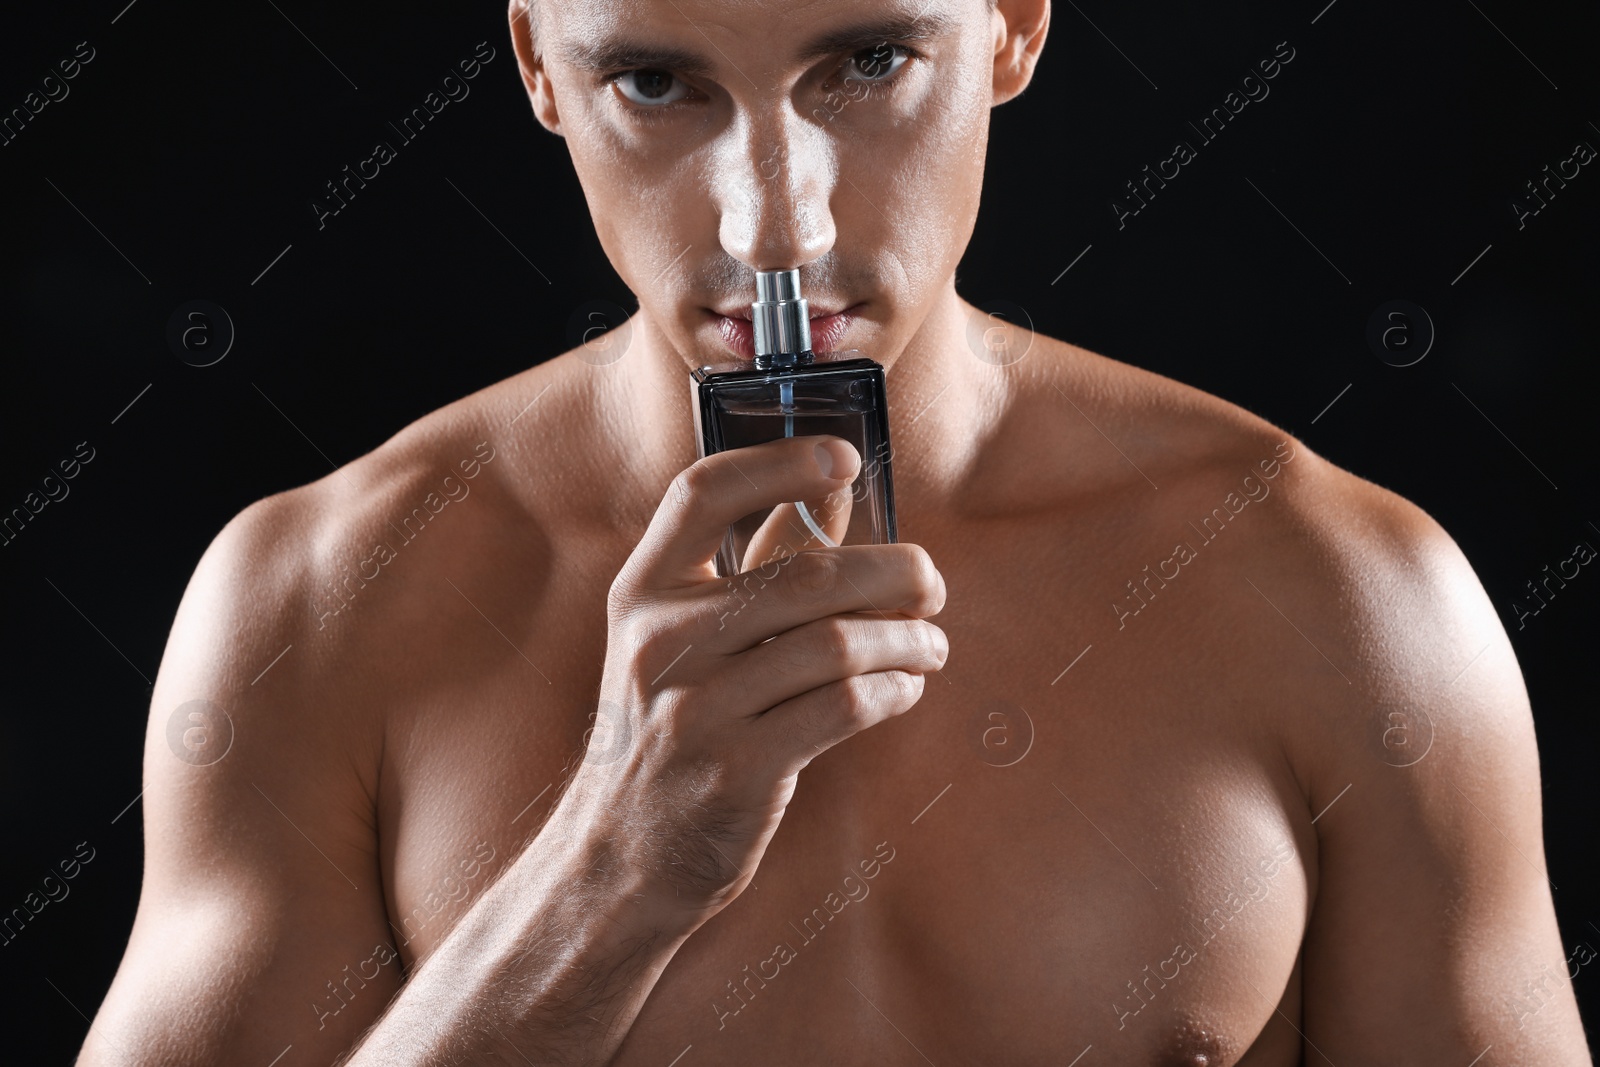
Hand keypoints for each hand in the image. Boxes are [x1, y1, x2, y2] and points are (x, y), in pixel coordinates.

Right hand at [559, 433, 946, 921]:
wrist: (624, 854)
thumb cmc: (671, 729)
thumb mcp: (683, 641)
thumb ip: (752, 567)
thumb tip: (835, 497)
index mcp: (643, 592)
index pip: (703, 494)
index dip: (779, 463)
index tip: (845, 460)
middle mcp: (662, 642)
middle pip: (806, 573)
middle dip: (895, 572)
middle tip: (929, 586)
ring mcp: (696, 709)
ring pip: (838, 643)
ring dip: (907, 638)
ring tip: (930, 644)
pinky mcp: (737, 771)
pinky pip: (846, 708)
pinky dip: (895, 689)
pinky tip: (906, 687)